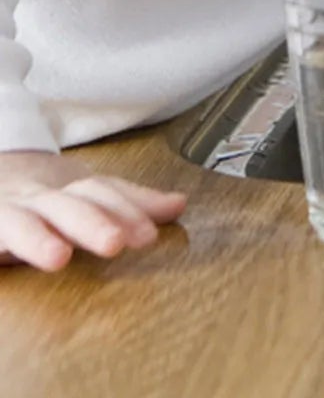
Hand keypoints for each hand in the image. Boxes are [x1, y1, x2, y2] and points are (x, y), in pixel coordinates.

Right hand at [0, 149, 186, 270]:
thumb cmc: (41, 207)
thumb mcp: (83, 204)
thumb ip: (128, 207)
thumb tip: (178, 204)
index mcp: (68, 193)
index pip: (102, 192)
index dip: (129, 207)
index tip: (154, 230)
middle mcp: (38, 199)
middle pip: (68, 203)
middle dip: (94, 221)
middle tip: (115, 243)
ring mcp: (6, 215)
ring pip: (22, 223)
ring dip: (39, 238)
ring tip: (56, 257)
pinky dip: (8, 242)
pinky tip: (12, 259)